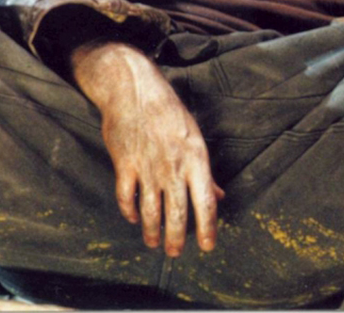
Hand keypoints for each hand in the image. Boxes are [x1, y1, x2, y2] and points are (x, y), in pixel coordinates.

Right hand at [71, 42, 223, 256]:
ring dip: (153, 231)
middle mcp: (173, 167)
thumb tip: (218, 196)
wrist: (134, 90)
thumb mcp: (194, 137)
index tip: (208, 246)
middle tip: (176, 253)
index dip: (208, 228)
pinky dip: (129, 211)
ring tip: (154, 243)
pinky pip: (126, 196)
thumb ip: (205, 171)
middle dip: (177, 238)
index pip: (206, 202)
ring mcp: (147, 167)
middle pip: (177, 213)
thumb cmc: (169, 113)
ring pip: (150, 210)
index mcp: (195, 159)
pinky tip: (133, 218)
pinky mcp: (124, 164)